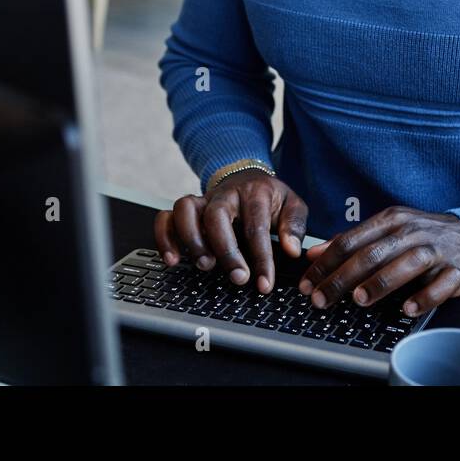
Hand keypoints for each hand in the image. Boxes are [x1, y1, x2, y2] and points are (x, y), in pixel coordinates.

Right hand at [153, 169, 307, 293]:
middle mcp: (225, 193)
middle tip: (238, 277)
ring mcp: (202, 200)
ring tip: (205, 265)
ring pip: (185, 209)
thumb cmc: (269, 197)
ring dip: (192, 240)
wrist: (248, 177)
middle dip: (226, 250)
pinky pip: (165, 217)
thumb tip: (292, 249)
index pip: (256, 226)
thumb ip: (294, 225)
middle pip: (217, 215)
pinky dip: (164, 237)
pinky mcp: (186, 209)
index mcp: (254, 192)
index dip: (261, 258)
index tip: (264, 283)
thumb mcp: (292, 204)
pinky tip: (173, 259)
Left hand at [298, 206, 459, 315]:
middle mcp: (411, 232)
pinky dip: (425, 295)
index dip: (326, 263)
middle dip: (343, 277)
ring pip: (406, 264)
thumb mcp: (387, 229)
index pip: (351, 240)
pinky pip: (441, 283)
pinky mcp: (457, 269)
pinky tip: (408, 307)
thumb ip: (352, 240)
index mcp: (391, 220)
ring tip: (359, 299)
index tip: (308, 282)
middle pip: (372, 254)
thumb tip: (315, 253)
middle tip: (322, 297)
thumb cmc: (423, 234)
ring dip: (381, 282)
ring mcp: (436, 250)